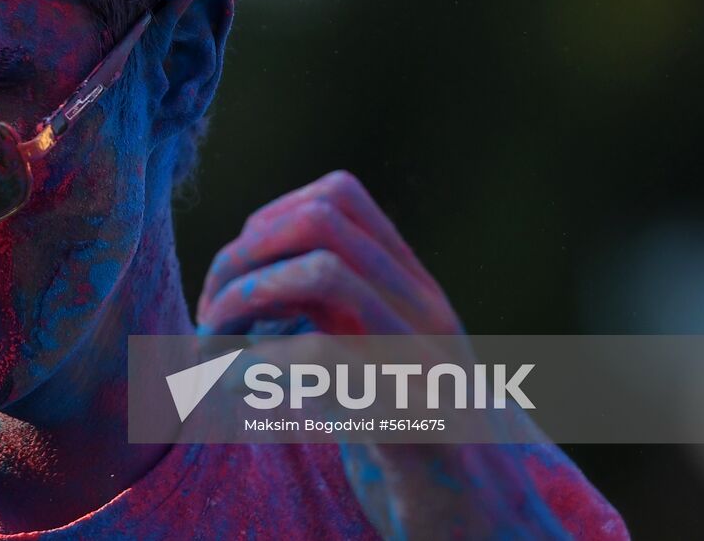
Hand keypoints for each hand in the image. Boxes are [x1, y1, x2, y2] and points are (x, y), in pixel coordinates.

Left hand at [195, 171, 583, 539]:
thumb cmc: (416, 458)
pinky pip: (324, 359)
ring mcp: (424, 361)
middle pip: (320, 222)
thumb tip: (252, 283)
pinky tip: (235, 391)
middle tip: (209, 317)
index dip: (266, 222)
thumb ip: (335, 319)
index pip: (339, 197)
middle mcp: (423, 313)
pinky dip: (259, 364)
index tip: (234, 281)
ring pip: (323, 274)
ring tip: (213, 347)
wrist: (493, 536)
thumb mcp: (375, 368)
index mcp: (413, 293)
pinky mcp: (414, 420)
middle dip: (243, 257)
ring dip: (246, 300)